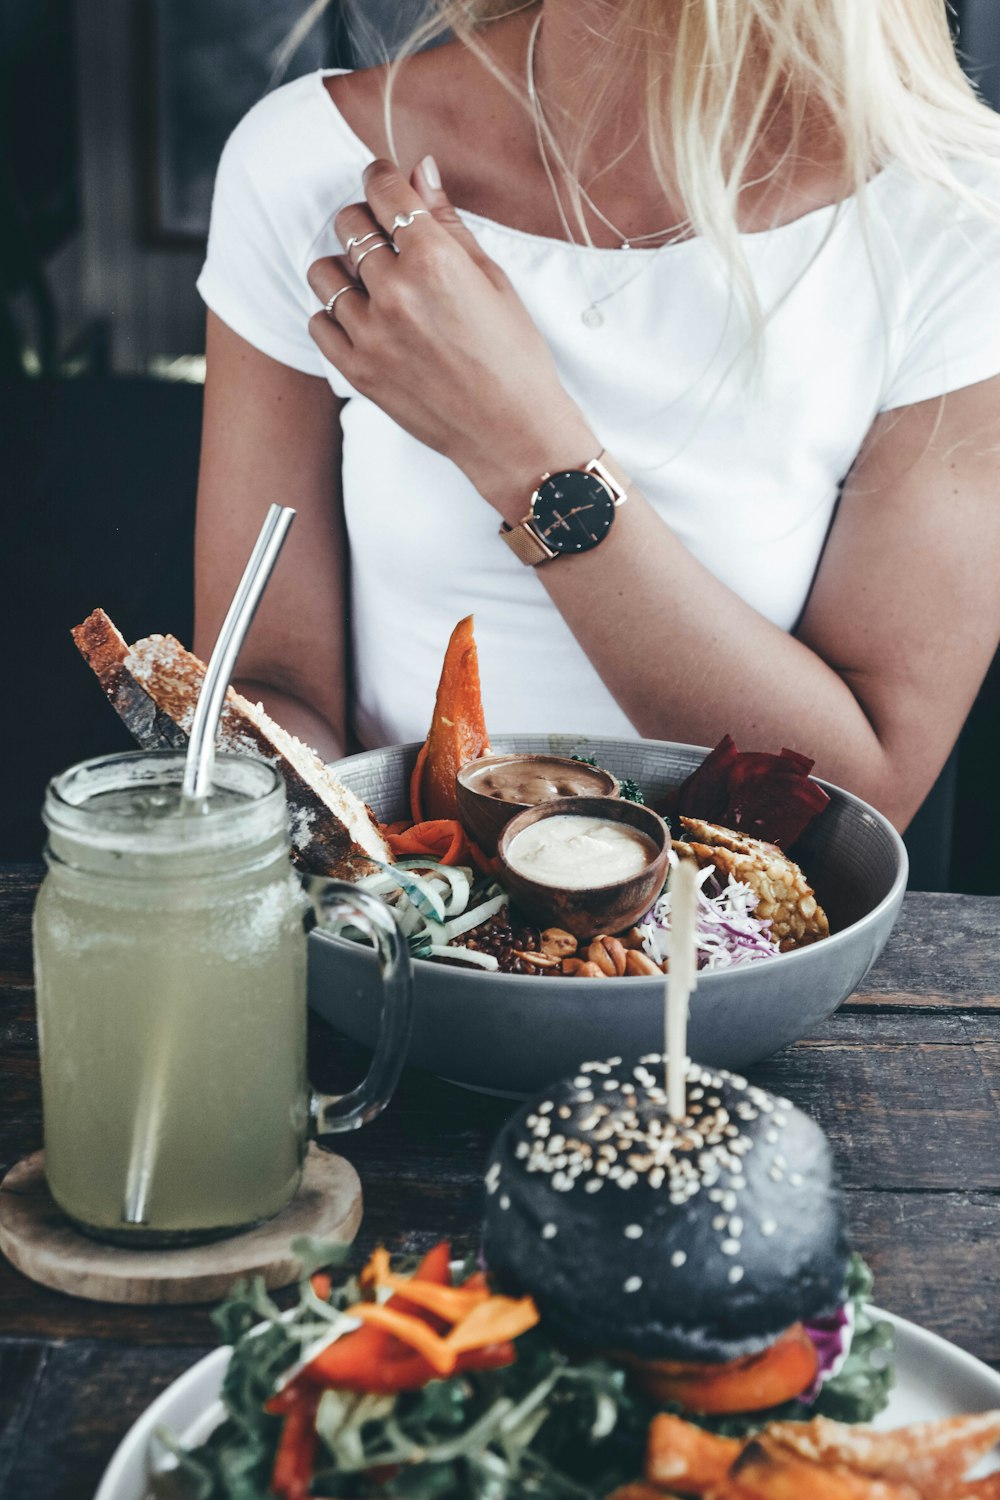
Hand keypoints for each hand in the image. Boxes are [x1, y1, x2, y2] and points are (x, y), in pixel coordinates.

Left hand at [306, 157, 596, 515]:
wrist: (511, 432)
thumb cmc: (513, 355)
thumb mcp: (492, 279)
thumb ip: (448, 222)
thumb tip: (420, 168)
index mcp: (434, 258)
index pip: (383, 189)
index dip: (382, 178)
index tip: (385, 184)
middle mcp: (395, 291)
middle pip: (349, 223)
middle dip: (366, 221)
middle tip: (387, 240)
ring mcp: (371, 333)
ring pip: (324, 271)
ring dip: (344, 267)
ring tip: (373, 284)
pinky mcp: (357, 370)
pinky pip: (319, 322)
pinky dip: (336, 315)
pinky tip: (366, 321)